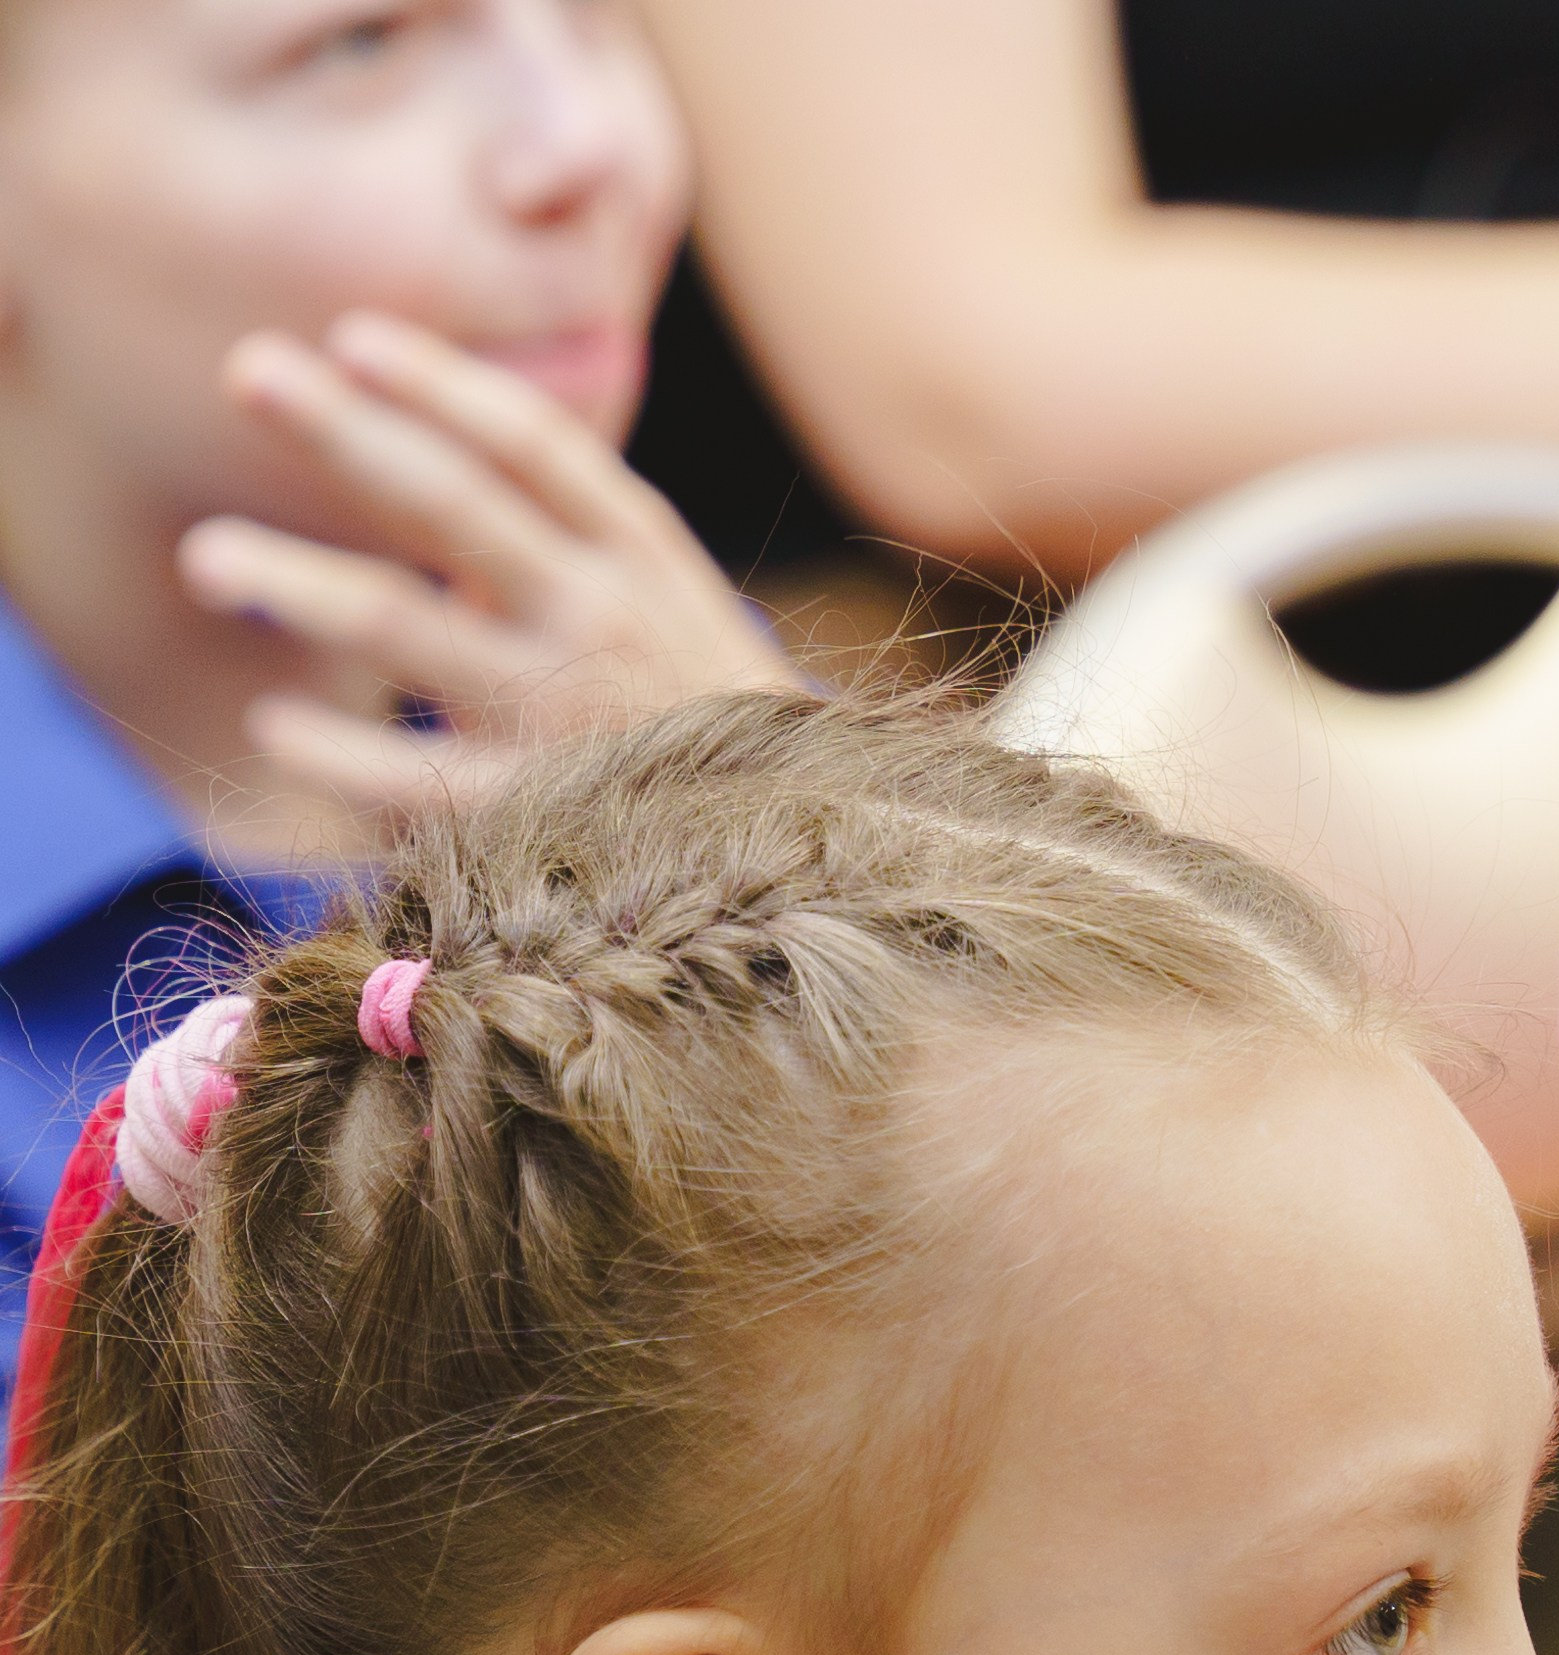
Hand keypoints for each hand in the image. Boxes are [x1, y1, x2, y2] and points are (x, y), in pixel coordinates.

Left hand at [179, 311, 792, 825]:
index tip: (349, 338)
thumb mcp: (666, 597)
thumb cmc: (700, 715)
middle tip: (247, 372)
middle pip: (449, 504)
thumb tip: (431, 445)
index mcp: (635, 554)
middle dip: (341, 432)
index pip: (531, 442)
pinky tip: (271, 726)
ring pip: (402, 629)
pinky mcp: (530, 816)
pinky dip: (333, 754)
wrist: (802, 861)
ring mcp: (559, 715)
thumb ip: (565, 524)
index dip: (438, 383)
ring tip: (206, 557)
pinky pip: (407, 779)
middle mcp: (595, 619)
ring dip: (295, 583)